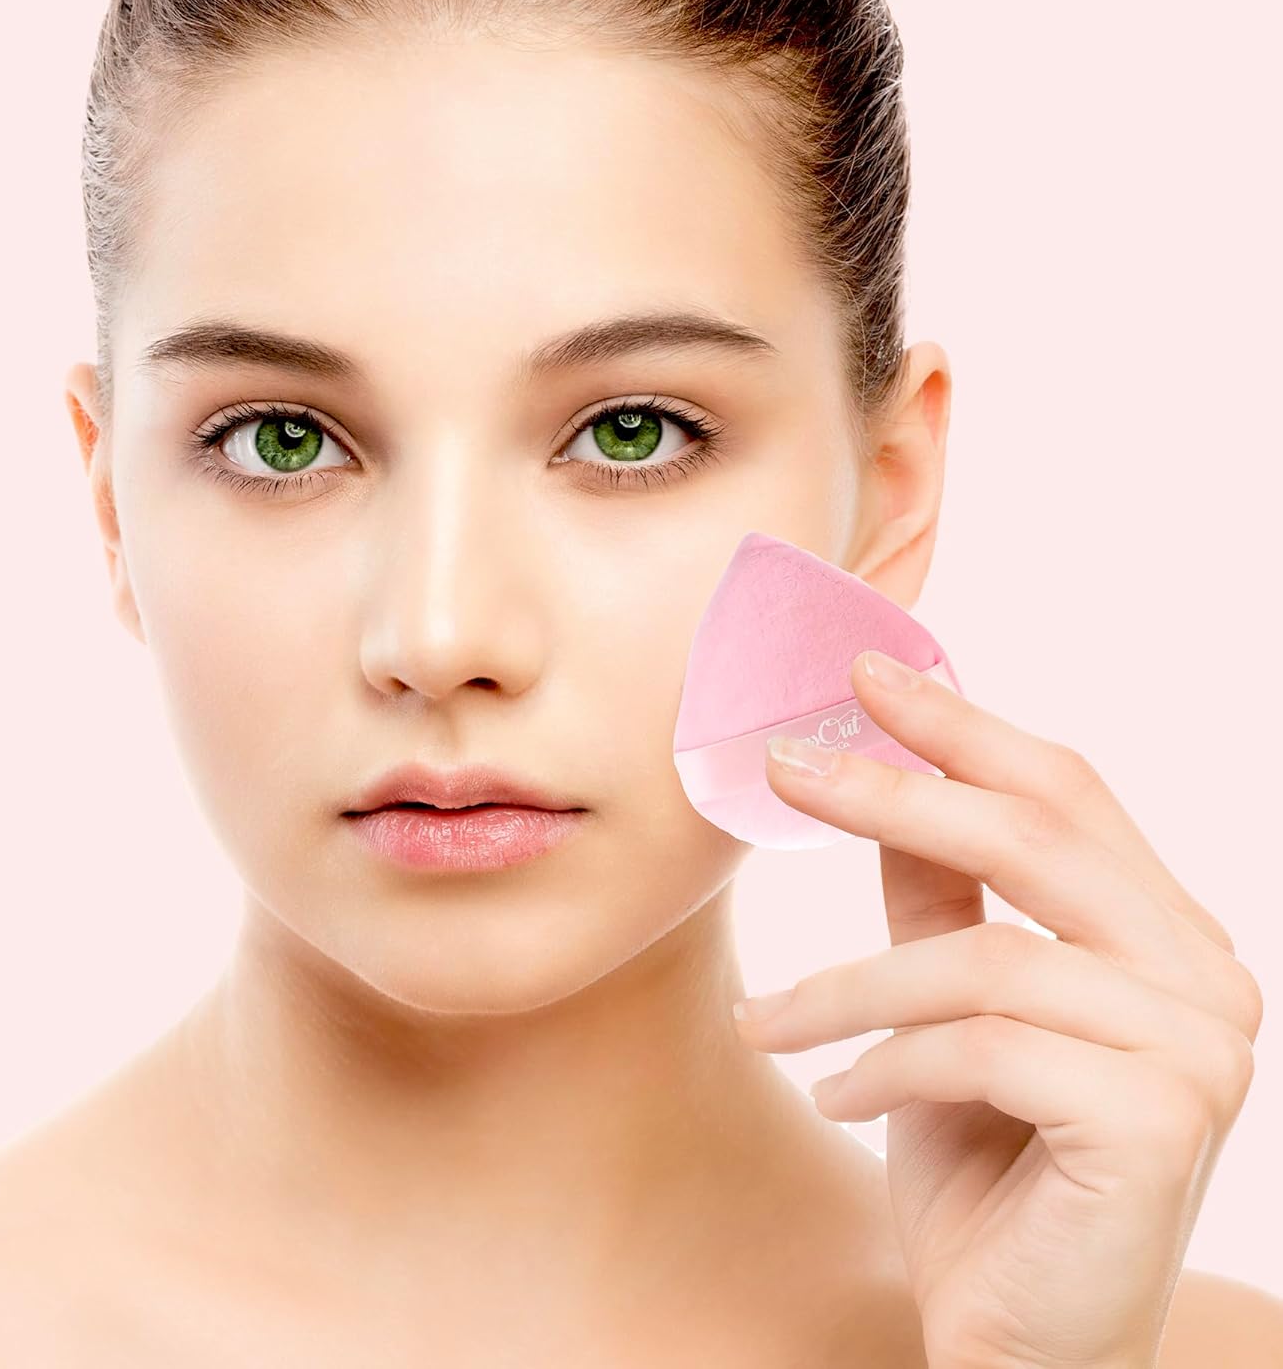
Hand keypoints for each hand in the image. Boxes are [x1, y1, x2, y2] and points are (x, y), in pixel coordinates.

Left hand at [732, 649, 1263, 1368]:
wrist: (1023, 1345)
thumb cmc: (989, 1170)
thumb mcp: (947, 1012)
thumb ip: (935, 899)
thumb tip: (874, 769)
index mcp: (1166, 935)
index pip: (1067, 795)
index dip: (963, 725)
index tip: (863, 673)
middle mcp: (1207, 979)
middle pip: (1034, 840)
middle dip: (895, 793)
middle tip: (785, 765)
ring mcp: (1199, 1050)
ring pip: (983, 958)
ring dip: (846, 988)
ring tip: (767, 1025)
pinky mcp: (1157, 1121)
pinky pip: (979, 1048)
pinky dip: (881, 1064)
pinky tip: (831, 1096)